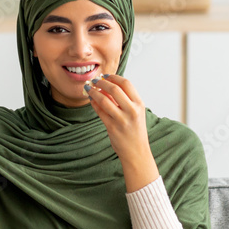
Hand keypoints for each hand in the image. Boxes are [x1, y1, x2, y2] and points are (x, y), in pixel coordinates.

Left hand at [86, 74, 159, 190]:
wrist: (136, 152)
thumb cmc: (135, 131)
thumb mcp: (135, 113)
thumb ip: (124, 100)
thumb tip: (107, 86)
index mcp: (139, 104)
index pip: (126, 84)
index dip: (114, 77)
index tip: (105, 76)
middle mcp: (132, 110)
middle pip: (114, 89)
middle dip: (101, 82)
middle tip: (94, 81)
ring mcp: (122, 119)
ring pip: (104, 99)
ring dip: (94, 92)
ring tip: (89, 89)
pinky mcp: (112, 127)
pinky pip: (99, 111)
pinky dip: (93, 103)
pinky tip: (91, 100)